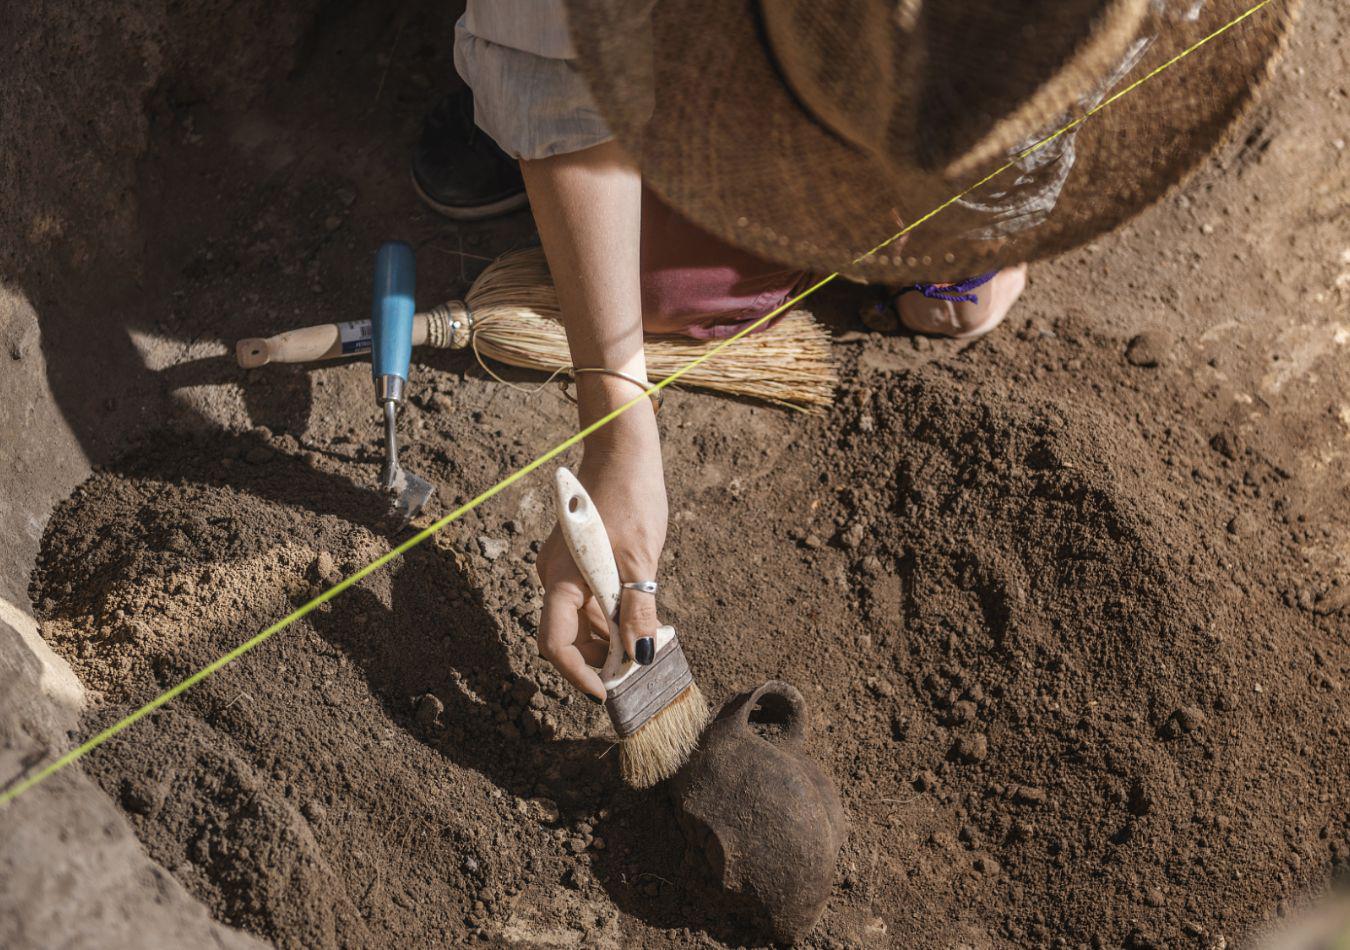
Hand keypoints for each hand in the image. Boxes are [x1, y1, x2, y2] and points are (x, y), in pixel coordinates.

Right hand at [535, 390, 666, 700]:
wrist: (622, 451)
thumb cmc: (629, 497)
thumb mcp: (641, 558)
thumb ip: (638, 608)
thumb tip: (639, 654)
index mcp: (560, 578)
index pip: (555, 644)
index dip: (578, 674)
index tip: (607, 692)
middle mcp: (554, 578)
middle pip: (567, 637)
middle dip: (598, 660)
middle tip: (637, 671)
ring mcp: (565, 570)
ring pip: (580, 621)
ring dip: (608, 640)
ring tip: (644, 646)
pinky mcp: (579, 561)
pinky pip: (589, 601)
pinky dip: (610, 617)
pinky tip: (637, 620)